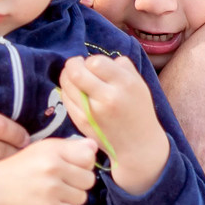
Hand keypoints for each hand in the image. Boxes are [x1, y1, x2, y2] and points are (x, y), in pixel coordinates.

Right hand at [0, 136, 94, 204]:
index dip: (83, 163)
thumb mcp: (43, 149)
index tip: (72, 166)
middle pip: (89, 180)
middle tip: (61, 182)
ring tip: (54, 194)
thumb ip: (70, 147)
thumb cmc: (22, 167)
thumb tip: (94, 146)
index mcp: (53, 150)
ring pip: (82, 198)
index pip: (88, 156)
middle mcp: (53, 168)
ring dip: (71, 198)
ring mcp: (51, 190)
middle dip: (78, 183)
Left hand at [60, 55, 169, 194]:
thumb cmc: (138, 110)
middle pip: (75, 72)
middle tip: (77, 66)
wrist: (138, 145)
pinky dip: (67, 91)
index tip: (94, 66)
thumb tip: (97, 59)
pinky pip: (66, 99)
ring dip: (68, 77)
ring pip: (67, 84)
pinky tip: (76, 92)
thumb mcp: (139, 84)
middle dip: (72, 65)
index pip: (95, 62)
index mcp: (125, 84)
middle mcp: (108, 97)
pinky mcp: (82, 122)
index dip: (91, 61)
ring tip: (76, 78)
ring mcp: (92, 112)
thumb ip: (121, 66)